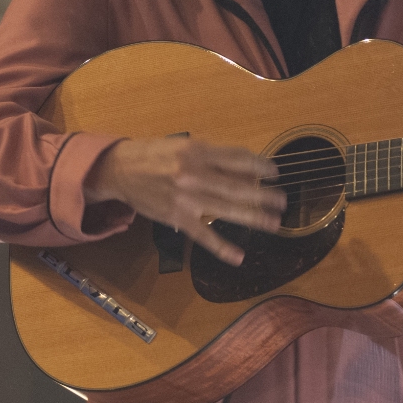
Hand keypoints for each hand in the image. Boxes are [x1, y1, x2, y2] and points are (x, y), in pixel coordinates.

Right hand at [83, 135, 283, 265]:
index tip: (274, 171)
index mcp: (197, 151)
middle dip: (264, 195)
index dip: (260, 165)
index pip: (237, 159)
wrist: (120, 170)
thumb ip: (211, 156)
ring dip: (254, 218)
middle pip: (238, 187)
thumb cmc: (154, 155)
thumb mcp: (183, 145)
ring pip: (227, 210)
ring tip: (274, 223)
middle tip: (283, 201)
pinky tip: (238, 257)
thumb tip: (244, 171)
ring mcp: (186, 199)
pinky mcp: (177, 218)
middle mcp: (194, 174)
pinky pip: (203, 236)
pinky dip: (221, 248)